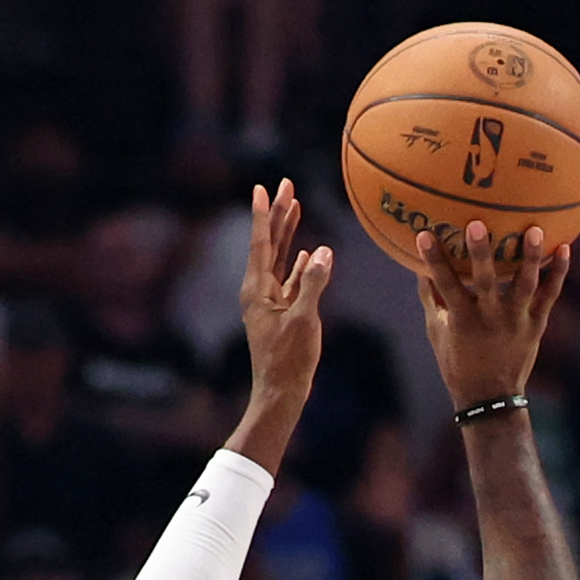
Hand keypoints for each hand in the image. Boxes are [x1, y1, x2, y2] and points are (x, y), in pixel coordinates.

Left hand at [234, 182, 334, 428]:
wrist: (280, 394)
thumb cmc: (289, 361)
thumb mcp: (304, 320)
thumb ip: (313, 284)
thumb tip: (322, 252)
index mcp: (257, 289)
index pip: (261, 242)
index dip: (265, 214)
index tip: (263, 187)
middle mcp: (260, 291)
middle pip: (270, 244)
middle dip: (280, 215)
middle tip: (287, 185)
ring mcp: (270, 302)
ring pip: (280, 259)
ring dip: (289, 234)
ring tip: (295, 208)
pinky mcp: (282, 314)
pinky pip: (290, 280)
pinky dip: (298, 265)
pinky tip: (305, 253)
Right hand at [413, 219, 568, 412]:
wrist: (491, 398)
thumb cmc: (458, 363)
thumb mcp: (437, 332)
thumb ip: (430, 299)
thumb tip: (420, 266)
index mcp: (463, 320)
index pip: (445, 285)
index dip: (434, 261)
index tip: (423, 235)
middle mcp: (490, 319)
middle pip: (486, 282)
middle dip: (481, 254)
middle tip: (477, 224)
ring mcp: (517, 321)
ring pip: (525, 285)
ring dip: (530, 257)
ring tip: (534, 229)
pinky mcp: (536, 325)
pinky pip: (550, 295)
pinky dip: (558, 273)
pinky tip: (564, 248)